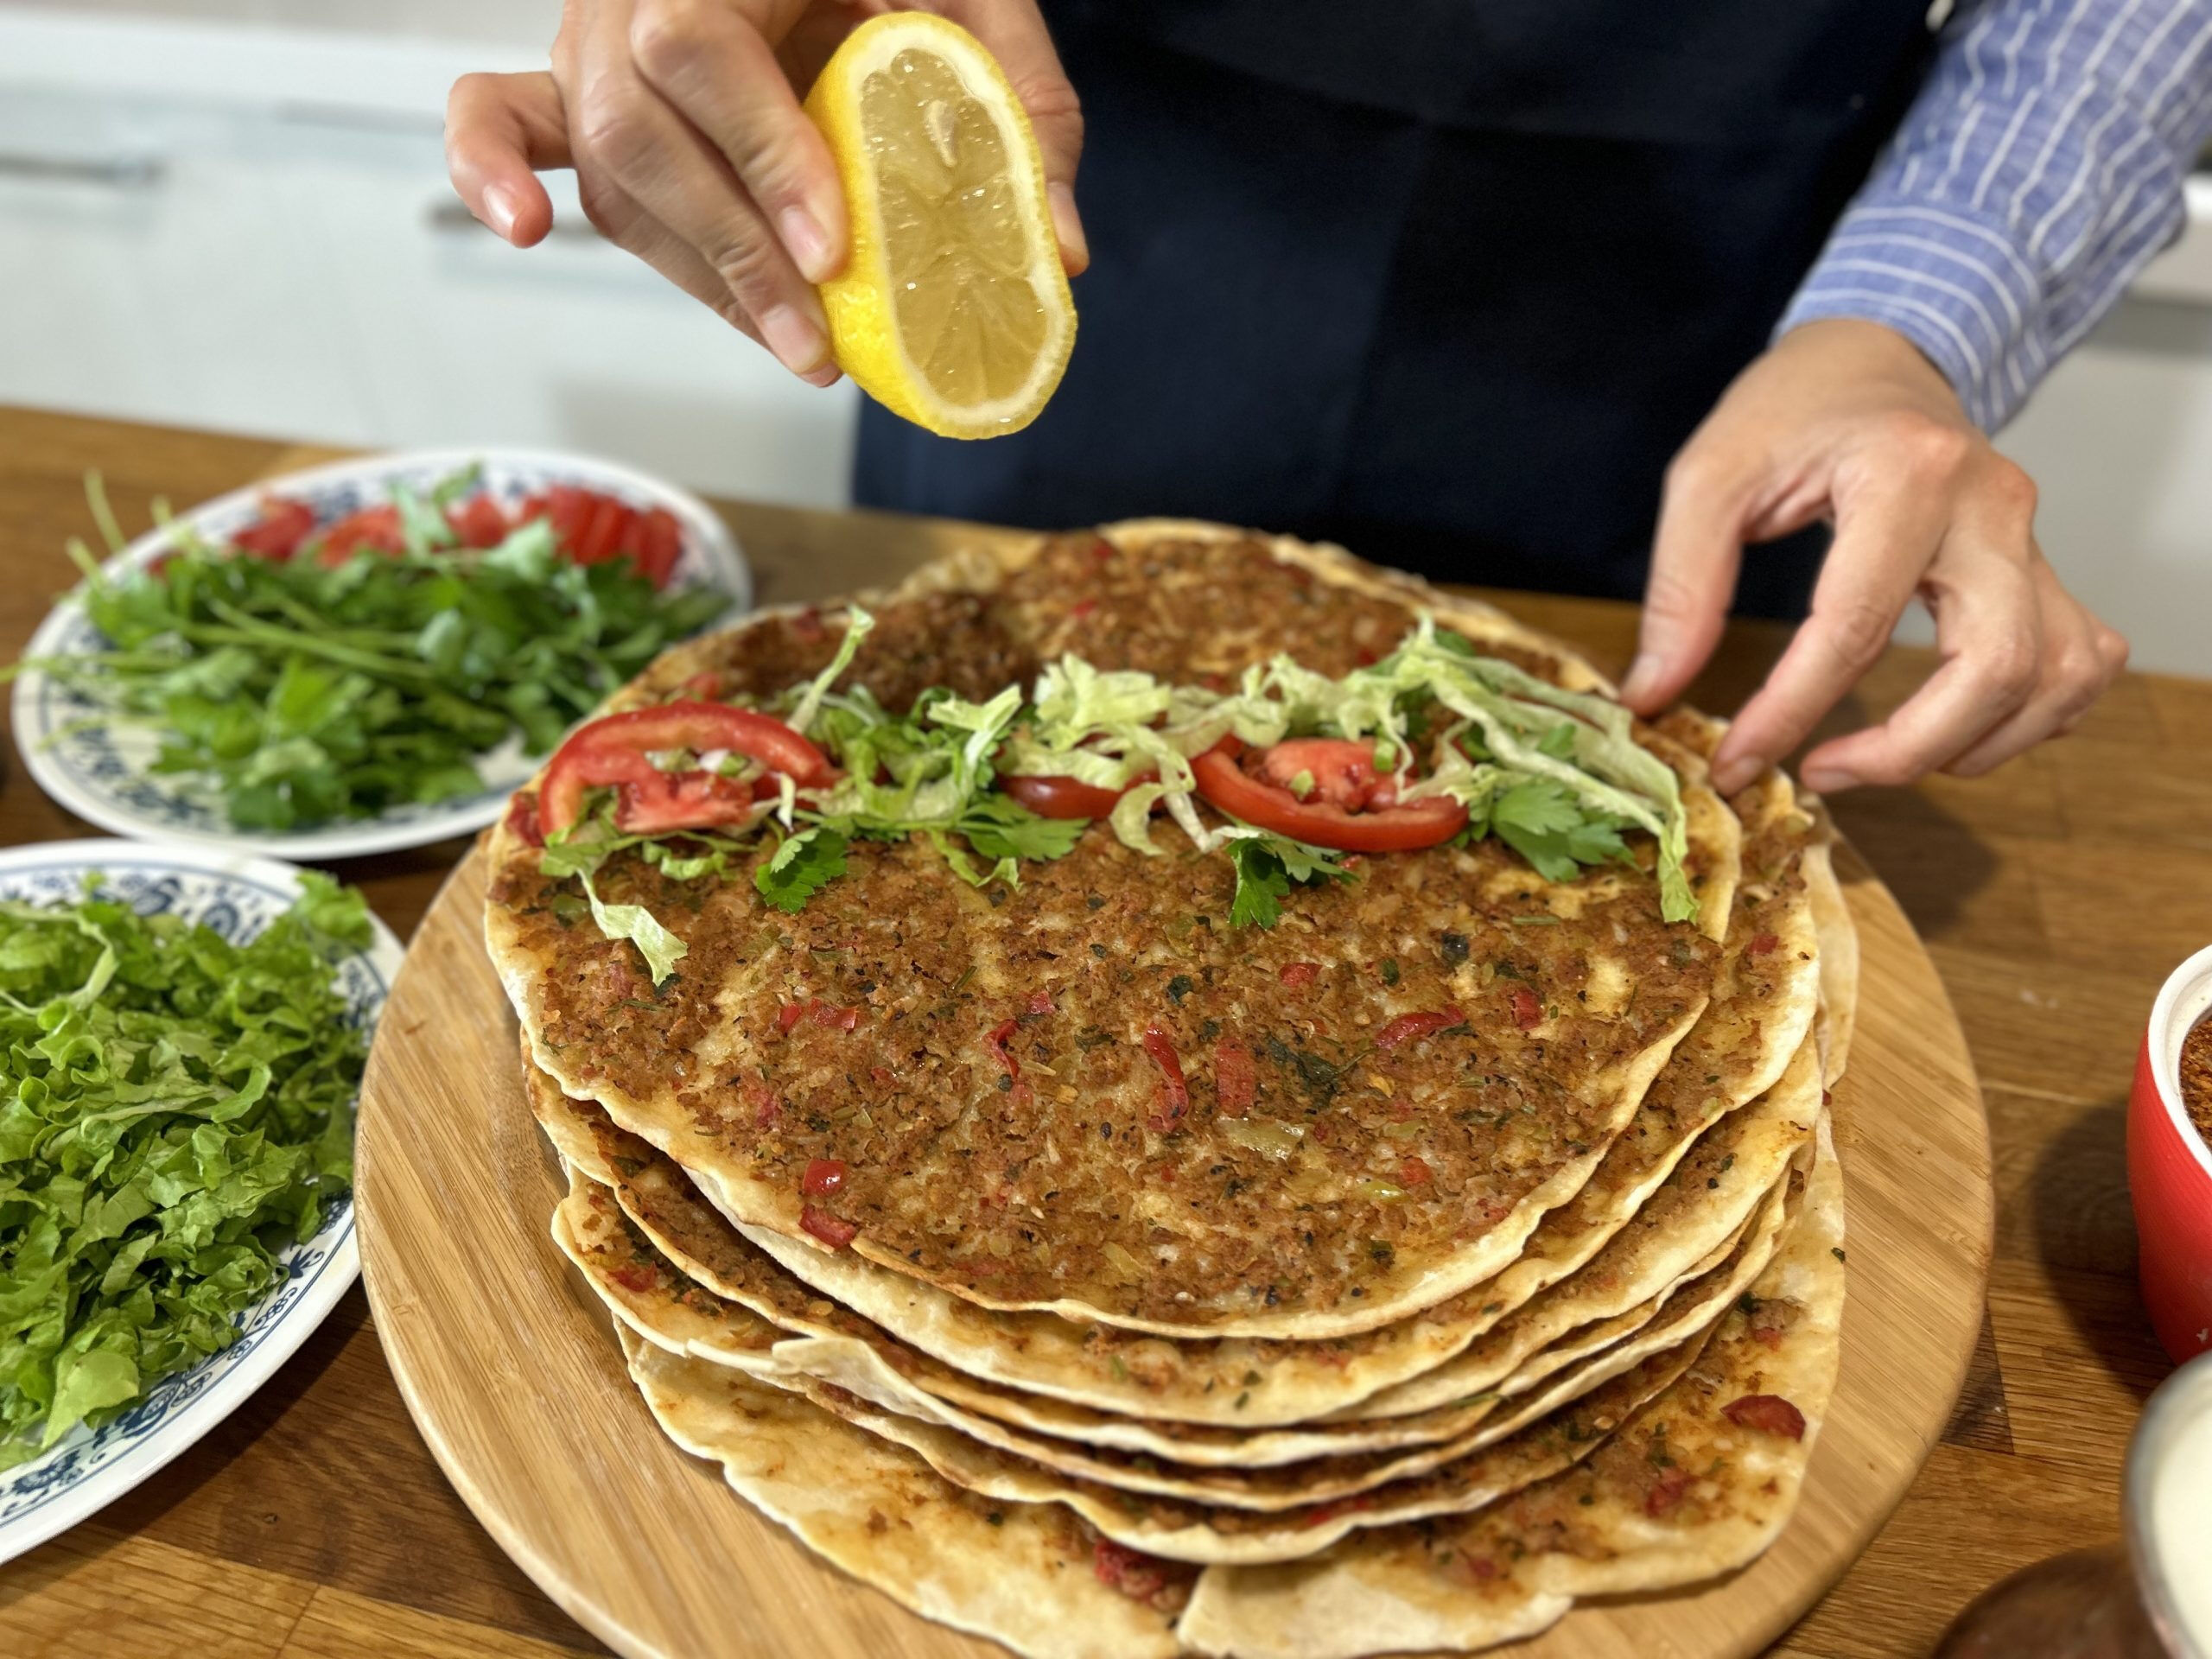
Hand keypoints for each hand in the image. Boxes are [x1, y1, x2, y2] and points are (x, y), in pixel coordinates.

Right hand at [444, 0, 1086, 383]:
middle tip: (819, 340)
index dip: (762, 157)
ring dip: (694, 274)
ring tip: (789, 348)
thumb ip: (1021, 101)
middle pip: (635, 130)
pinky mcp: (572, 83)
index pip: (702, 52)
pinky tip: (518, 230)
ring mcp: (592, 39)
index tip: (833, 249)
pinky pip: (498, 117)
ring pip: (604, 170)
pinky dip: (486, 174)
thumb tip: (1057, 248)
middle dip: (733, 251)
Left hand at [1620, 319, 2127, 795]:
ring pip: (2056, 675)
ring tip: (1883, 757)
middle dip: (1908, 750)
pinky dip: (2028, 718)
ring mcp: (2032, 538)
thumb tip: (1654, 695)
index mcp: (1907, 474)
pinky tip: (1951, 727)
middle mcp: (1990, 508)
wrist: (1874, 355)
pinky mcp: (2043, 566)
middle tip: (1820, 772)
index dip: (1789, 712)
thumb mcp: (1709, 477)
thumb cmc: (1790, 409)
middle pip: (1996, 665)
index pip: (1855, 628)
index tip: (1735, 761)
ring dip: (1977, 745)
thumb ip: (1681, 588)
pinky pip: (2077, 664)